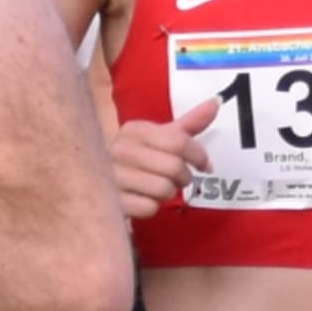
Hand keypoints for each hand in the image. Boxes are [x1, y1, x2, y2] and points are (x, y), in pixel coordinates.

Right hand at [109, 98, 219, 218]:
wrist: (95, 185)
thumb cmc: (135, 161)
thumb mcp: (159, 139)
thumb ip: (188, 124)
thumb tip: (216, 102)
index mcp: (133, 130)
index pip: (179, 141)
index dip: (199, 156)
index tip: (205, 165)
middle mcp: (119, 149)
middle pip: (174, 167)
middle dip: (182, 178)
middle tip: (176, 179)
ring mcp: (112, 175)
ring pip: (164, 189)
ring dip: (166, 194)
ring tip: (154, 189)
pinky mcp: (110, 201)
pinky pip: (149, 208)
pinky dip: (151, 208)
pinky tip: (140, 199)